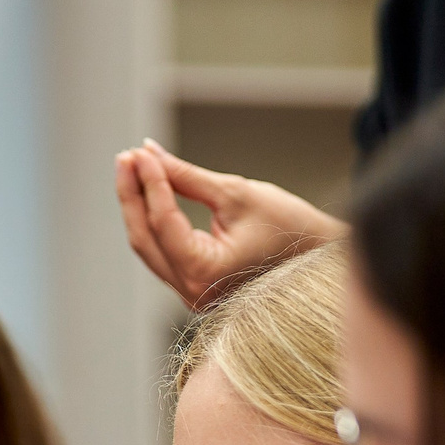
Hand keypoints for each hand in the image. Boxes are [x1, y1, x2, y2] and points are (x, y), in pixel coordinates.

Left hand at [116, 141, 345, 309]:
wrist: (318, 255)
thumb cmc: (288, 225)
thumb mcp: (235, 193)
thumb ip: (186, 177)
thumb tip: (148, 153)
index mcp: (205, 273)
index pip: (164, 223)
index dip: (149, 183)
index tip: (138, 152)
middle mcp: (191, 291)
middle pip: (146, 238)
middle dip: (133, 195)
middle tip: (126, 157)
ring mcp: (190, 292)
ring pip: (150, 246)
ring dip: (138, 206)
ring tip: (133, 167)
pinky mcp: (193, 284)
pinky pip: (162, 250)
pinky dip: (153, 220)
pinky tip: (147, 190)